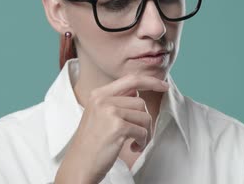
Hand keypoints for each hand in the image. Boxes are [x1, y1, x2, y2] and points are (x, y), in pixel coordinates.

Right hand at [54, 74, 168, 183]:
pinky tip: (133, 148)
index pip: (131, 79)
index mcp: (98, 94)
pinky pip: (142, 131)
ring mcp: (110, 112)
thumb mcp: (98, 114)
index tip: (164, 86)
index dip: (150, 81)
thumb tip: (138, 92)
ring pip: (144, 116)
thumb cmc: (91, 143)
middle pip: (140, 102)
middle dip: (145, 120)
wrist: (79, 165)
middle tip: (140, 135)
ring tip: (135, 143)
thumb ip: (116, 101)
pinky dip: (142, 142)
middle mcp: (103, 99)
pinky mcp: (117, 127)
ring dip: (145, 132)